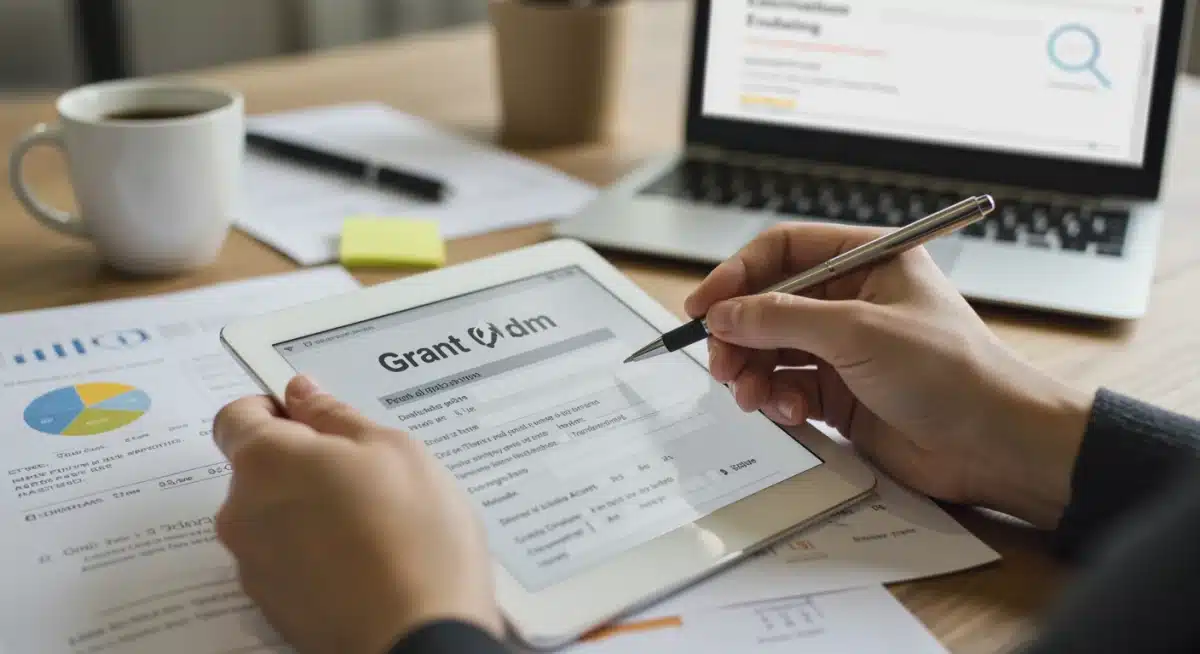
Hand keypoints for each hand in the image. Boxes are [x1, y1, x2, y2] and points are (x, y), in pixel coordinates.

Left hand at [213, 376, 501, 653]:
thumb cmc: (415, 535)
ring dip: (311, 511)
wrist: (419, 637)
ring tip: (376, 525)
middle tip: (368, 475)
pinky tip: (367, 562)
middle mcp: (243, 512)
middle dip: (303, 465)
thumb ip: (337, 417)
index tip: (316, 418)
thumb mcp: (394, 450)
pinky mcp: (273, 608)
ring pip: (275, 518)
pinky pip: (288, 562)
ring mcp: (254, 566)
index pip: (237, 416)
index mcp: (266, 461)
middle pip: (259, 470)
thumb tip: (302, 392)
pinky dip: (317, 554)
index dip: (274, 409)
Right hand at [686, 224, 1093, 527]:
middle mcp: (852, 299)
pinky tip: (787, 412)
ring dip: (751, 371)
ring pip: (770, 349)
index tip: (703, 305)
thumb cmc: (951, 372)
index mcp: (866, 260)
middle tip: (721, 362)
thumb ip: (782, 318)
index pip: (782, 250)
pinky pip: (786, 387)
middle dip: (739, 333)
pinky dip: (776, 399)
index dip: (736, 274)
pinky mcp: (841, 394)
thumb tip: (724, 313)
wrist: (993, 445)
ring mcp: (844, 348)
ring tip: (750, 393)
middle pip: (767, 303)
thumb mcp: (858, 332)